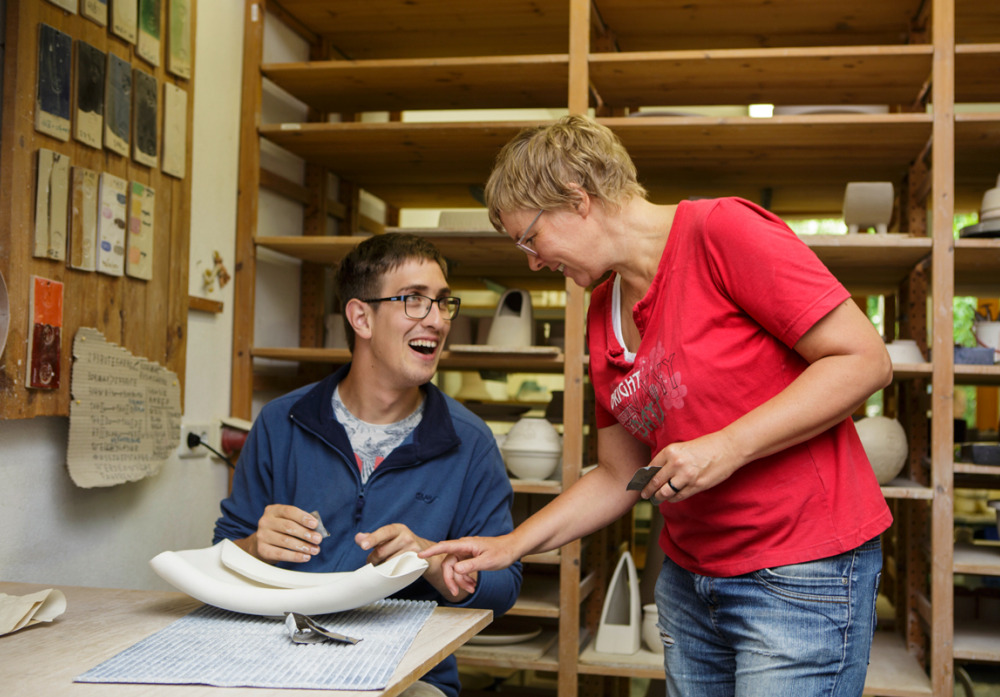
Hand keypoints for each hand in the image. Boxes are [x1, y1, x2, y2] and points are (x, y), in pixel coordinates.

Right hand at [238, 504, 322, 563]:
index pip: (289, 511)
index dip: (303, 517)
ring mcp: (262, 536)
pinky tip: (305, 557)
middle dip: (305, 533)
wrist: (261, 544)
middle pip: (288, 527)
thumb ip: (301, 523)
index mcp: (273, 510)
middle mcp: (265, 521)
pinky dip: (295, 556)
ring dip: (303, 546)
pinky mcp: (262, 550)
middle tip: (318, 539)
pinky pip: (281, 554)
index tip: (315, 524)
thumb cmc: (281, 531)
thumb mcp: (288, 521)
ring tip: (315, 550)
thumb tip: (317, 530)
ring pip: (286, 541)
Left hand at [357, 524, 477, 602]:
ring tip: (385, 565)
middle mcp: (406, 537)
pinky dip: (391, 572)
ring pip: (388, 562)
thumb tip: (358, 538)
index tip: (363, 545)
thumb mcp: (390, 538)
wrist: (426, 553)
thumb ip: (373, 538)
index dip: (373, 539)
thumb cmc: (402, 545)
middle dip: (373, 559)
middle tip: (373, 561)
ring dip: (382, 567)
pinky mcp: (416, 562)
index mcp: (398, 529)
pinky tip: (393, 569)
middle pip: (382, 551)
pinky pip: (397, 570)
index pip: (384, 532)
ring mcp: (412, 550)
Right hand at [419, 535, 518, 596]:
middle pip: (449, 564)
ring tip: (471, 589)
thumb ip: (470, 565)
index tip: (420, 555)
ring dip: (461, 581)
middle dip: (451, 579)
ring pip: (455, 569)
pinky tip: (472, 585)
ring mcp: (466, 552)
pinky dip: (465, 578)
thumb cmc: (502, 552)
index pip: (444, 547)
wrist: (512, 548)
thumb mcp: (487, 561)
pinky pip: (462, 569)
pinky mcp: (469, 557)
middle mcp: (463, 547)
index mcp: (466, 545)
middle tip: (455, 592)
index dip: (431, 551)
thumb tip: (456, 569)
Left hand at [642, 432, 739, 503]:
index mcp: (671, 451)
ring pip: (665, 492)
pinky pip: (679, 496)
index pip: (650, 467)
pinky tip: (670, 498)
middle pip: (655, 482)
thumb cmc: (706, 446)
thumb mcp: (683, 447)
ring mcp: (686, 476)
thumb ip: (670, 459)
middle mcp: (676, 464)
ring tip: (656, 499)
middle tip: (644, 494)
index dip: (644, 477)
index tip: (640, 482)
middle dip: (648, 490)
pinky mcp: (696, 486)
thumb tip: (656, 472)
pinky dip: (672, 498)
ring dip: (658, 497)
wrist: (728, 448)